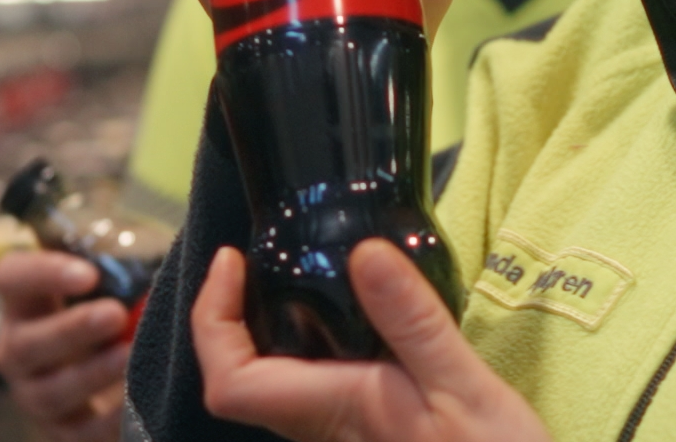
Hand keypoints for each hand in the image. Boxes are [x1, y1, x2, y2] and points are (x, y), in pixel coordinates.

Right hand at [0, 249, 132, 441]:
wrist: (112, 378)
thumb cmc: (112, 315)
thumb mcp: (111, 286)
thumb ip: (124, 273)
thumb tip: (159, 265)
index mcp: (25, 302)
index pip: (12, 276)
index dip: (44, 273)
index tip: (90, 274)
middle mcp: (17, 350)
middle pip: (25, 343)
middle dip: (71, 329)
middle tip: (115, 314)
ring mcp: (33, 395)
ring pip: (49, 392)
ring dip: (91, 374)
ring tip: (128, 356)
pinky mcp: (60, 432)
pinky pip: (79, 432)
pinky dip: (109, 419)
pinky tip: (136, 400)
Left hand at [192, 244, 546, 441]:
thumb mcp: (464, 386)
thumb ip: (413, 322)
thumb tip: (364, 252)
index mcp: (335, 411)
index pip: (230, 382)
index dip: (211, 320)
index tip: (232, 263)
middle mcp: (323, 430)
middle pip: (242, 381)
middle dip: (231, 317)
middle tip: (255, 259)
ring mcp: (341, 437)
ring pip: (276, 386)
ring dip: (267, 331)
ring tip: (296, 275)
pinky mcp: (365, 435)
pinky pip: (312, 392)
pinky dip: (307, 349)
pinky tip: (349, 319)